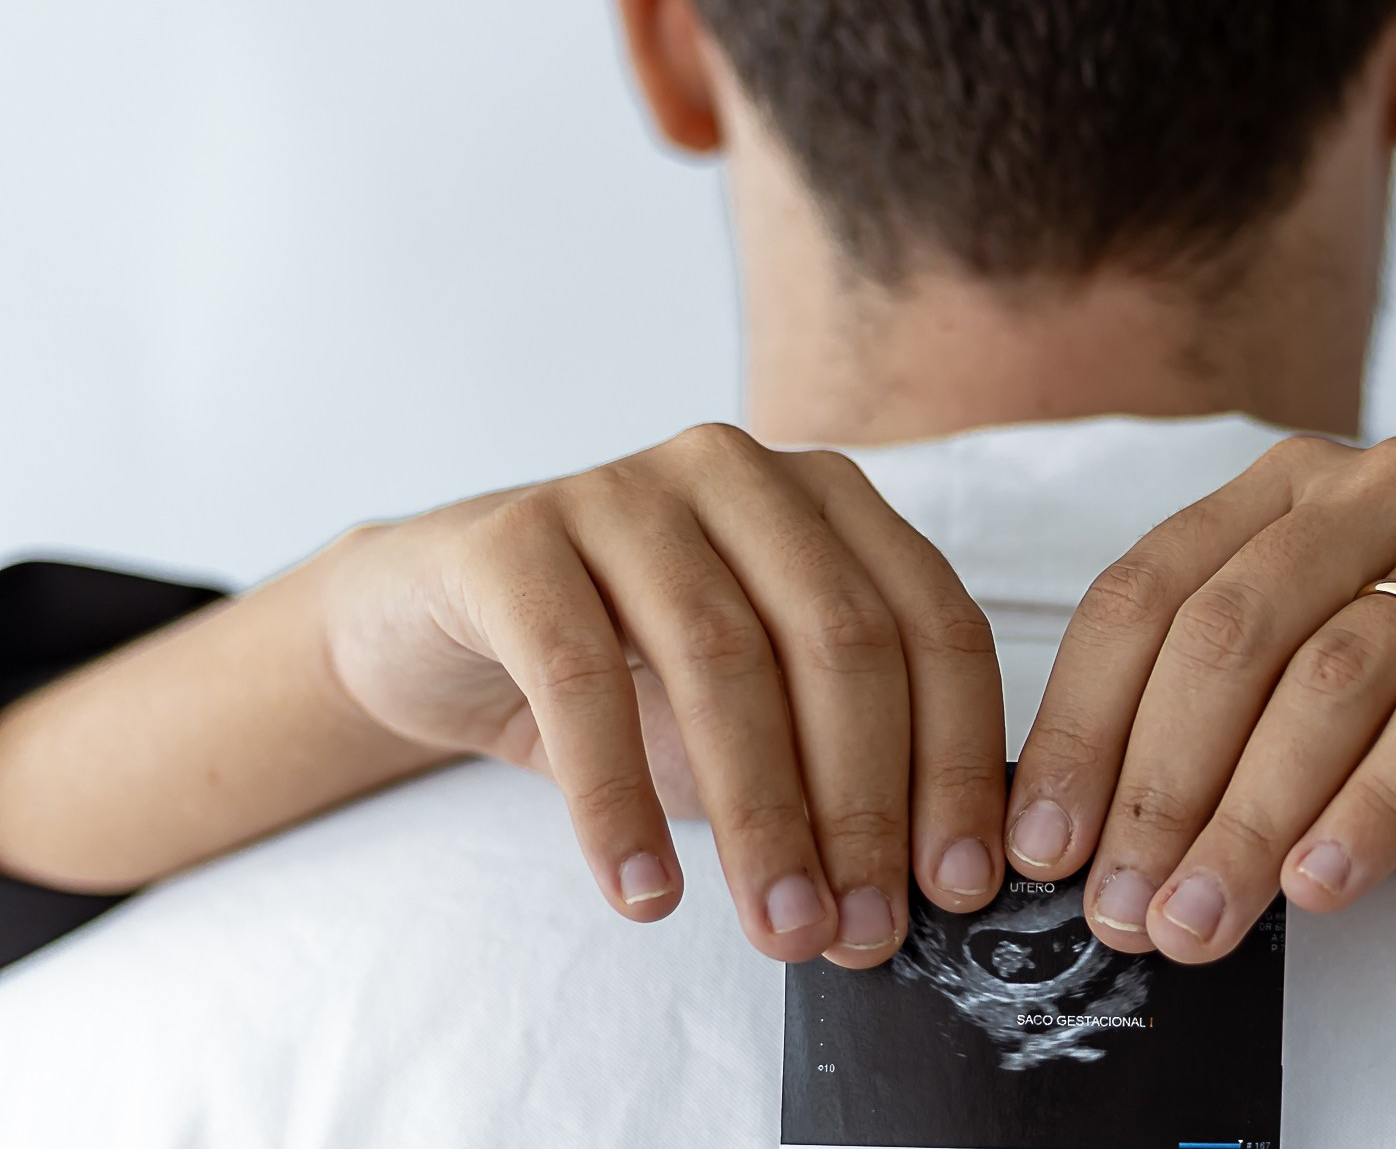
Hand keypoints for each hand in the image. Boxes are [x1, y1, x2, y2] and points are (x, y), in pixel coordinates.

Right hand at [318, 423, 1005, 964]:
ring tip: (778, 928)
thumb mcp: (755, 714)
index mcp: (829, 499)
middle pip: (841, 640)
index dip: (958, 761)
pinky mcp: (514, 539)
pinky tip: (645, 892)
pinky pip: (577, 679)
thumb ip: (840, 766)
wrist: (431, 629)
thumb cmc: (623, 675)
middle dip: (865, 804)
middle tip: (864, 929)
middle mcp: (740, 473)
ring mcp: (625, 491)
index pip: (934, 626)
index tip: (959, 885)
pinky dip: (619, 801)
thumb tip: (929, 884)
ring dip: (761, 816)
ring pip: (722, 658)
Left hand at [1004, 434, 1395, 960]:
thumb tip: (1100, 864)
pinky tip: (1328, 883)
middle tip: (1126, 909)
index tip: (1041, 851)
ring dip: (1253, 815)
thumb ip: (1227, 755)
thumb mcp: (1327, 722)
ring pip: (1331, 674)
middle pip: (1224, 632)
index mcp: (1282, 496)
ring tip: (1205, 919)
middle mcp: (1370, 486)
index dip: (1081, 727)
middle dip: (1156, 785)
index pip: (1143, 596)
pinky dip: (1378, 801)